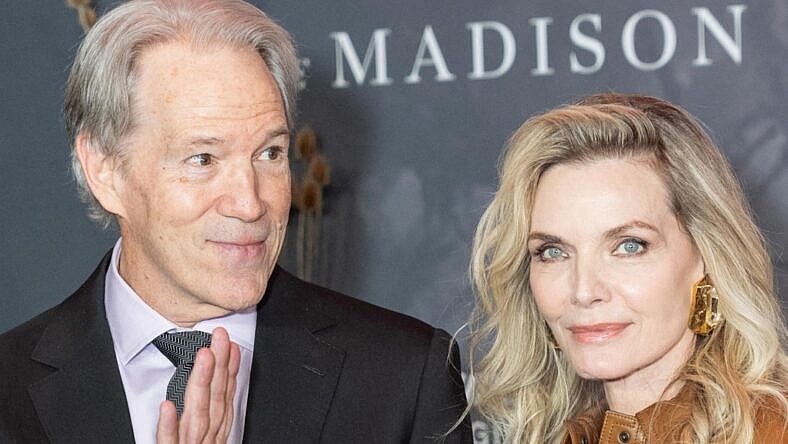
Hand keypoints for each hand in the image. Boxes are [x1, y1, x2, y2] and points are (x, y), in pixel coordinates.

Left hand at [156, 327, 240, 442]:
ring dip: (202, 382)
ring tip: (204, 355)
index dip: (230, 369)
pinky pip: (169, 440)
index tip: (232, 346)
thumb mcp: (207, 440)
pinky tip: (167, 405)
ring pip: (198, 411)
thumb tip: (215, 387)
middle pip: (215, 397)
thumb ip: (210, 418)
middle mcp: (207, 437)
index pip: (224, 396)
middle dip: (220, 364)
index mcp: (215, 432)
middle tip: (220, 337)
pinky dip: (170, 423)